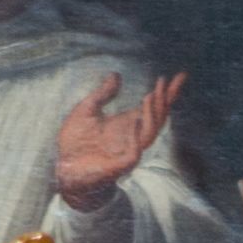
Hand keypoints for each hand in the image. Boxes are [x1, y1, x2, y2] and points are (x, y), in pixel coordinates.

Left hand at [56, 68, 184, 207]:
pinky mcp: (119, 165)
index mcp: (127, 124)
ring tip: (151, 95)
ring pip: (150, 133)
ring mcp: (128, 151)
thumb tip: (117, 75)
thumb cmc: (74, 142)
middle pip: (158, 118)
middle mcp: (133, 137)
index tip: (180, 75)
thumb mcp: (86, 110)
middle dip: (165, 100)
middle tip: (166, 81)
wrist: (62, 167)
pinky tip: (137, 121)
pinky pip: (135, 153)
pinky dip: (137, 138)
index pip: (153, 107)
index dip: (166, 93)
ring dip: (152, 114)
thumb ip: (102, 94)